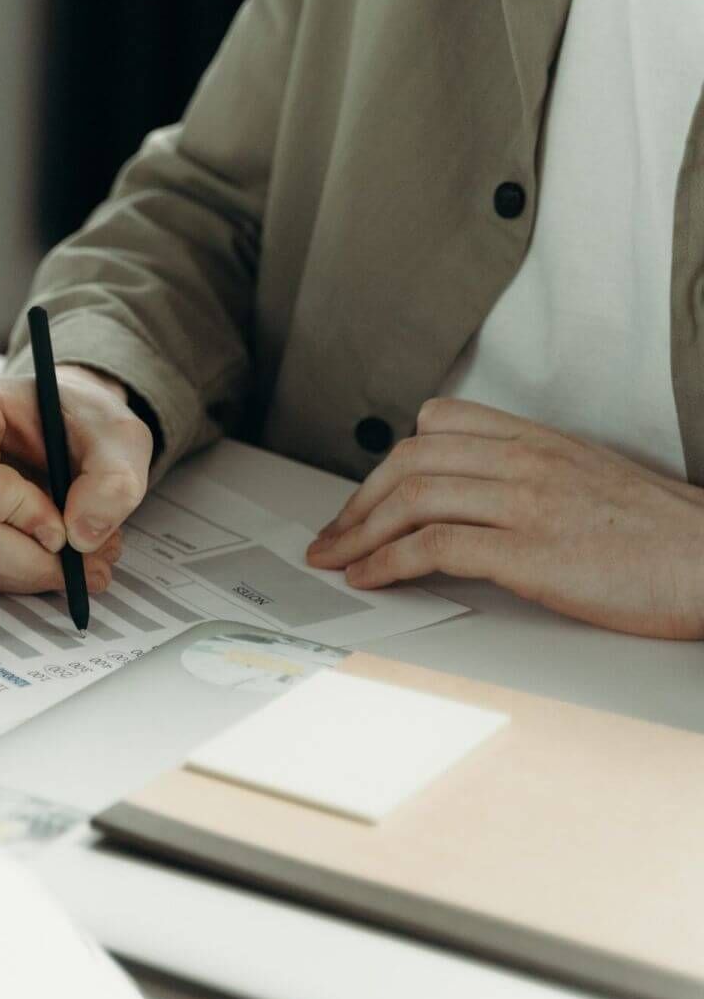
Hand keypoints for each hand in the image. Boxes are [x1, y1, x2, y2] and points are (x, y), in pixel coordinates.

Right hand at [0, 369, 151, 592]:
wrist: (59, 421)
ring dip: (31, 569)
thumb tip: (82, 536)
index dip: (23, 516)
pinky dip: (16, 571)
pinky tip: (47, 550)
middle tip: (90, 559)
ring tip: (79, 552)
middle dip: (34, 558)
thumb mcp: (118, 438)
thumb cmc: (77, 418)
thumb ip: (113, 483)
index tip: (64, 520)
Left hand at [306, 398, 703, 638]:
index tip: (369, 495)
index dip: (391, 459)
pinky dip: (387, 562)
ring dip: (359, 533)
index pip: (441, 421)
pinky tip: (370, 577)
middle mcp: (528, 461)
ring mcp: (527, 503)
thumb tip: (478, 503)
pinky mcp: (530, 552)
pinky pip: (433, 547)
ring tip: (336, 560)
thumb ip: (534, 478)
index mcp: (542, 441)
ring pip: (412, 498)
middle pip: (411, 460)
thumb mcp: (592, 482)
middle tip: (334, 534)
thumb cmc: (664, 538)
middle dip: (358, 500)